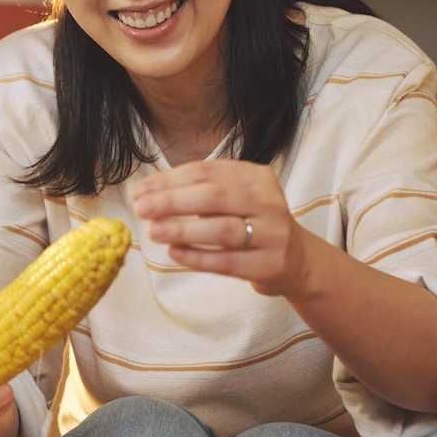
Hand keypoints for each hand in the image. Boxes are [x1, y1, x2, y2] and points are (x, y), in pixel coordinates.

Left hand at [131, 159, 317, 298]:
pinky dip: (198, 257)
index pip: (206, 172)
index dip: (168, 180)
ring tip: (153, 231)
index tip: (139, 191)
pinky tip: (174, 253)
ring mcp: (273, 234)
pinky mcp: (270, 264)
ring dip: (182, 229)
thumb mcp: (235, 198)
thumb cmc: (252, 224)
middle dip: (172, 201)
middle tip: (141, 209)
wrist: (297, 260)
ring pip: (222, 229)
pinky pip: (228, 261)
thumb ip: (198, 192)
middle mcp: (268, 202)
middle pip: (214, 197)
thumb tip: (147, 194)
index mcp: (256, 177)